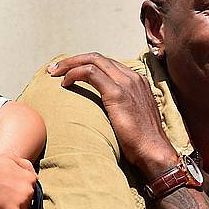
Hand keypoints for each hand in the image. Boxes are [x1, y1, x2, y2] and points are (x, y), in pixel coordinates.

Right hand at [0, 154, 37, 208]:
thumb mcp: (11, 157)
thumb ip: (25, 165)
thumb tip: (35, 175)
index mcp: (30, 178)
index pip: (30, 190)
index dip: (20, 191)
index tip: (10, 192)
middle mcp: (29, 191)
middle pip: (27, 202)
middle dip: (17, 202)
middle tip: (3, 199)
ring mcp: (22, 203)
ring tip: (1, 207)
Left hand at [48, 53, 176, 178]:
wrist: (153, 151)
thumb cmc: (141, 141)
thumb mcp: (130, 117)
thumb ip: (119, 107)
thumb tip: (100, 111)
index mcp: (136, 81)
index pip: (106, 63)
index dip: (85, 64)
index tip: (68, 72)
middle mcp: (132, 77)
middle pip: (97, 57)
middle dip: (73, 60)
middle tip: (54, 69)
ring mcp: (126, 83)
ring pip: (93, 60)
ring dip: (70, 64)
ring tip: (55, 73)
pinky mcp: (118, 93)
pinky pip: (91, 73)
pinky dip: (74, 74)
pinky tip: (65, 84)